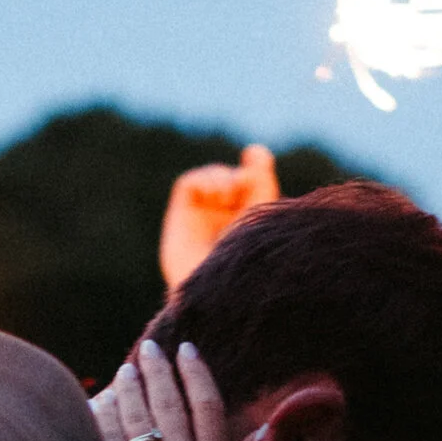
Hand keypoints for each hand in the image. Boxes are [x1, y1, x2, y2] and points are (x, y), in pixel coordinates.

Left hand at [90, 340, 261, 440]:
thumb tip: (258, 436)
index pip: (208, 408)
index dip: (198, 374)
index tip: (189, 351)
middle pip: (169, 402)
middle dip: (161, 368)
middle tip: (153, 347)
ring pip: (136, 414)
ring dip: (132, 383)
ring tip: (129, 366)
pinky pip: (104, 436)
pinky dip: (104, 412)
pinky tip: (102, 398)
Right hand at [159, 145, 277, 292]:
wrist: (221, 290)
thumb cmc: (250, 260)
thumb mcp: (262, 214)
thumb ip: (261, 180)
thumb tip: (255, 150)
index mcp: (252, 229)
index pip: (253, 190)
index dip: (255, 168)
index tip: (256, 156)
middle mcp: (225, 225)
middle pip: (234, 180)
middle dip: (242, 176)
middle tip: (246, 185)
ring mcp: (201, 222)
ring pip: (212, 179)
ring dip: (224, 179)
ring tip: (230, 194)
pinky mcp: (179, 219)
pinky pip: (190, 184)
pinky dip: (205, 181)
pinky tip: (217, 195)